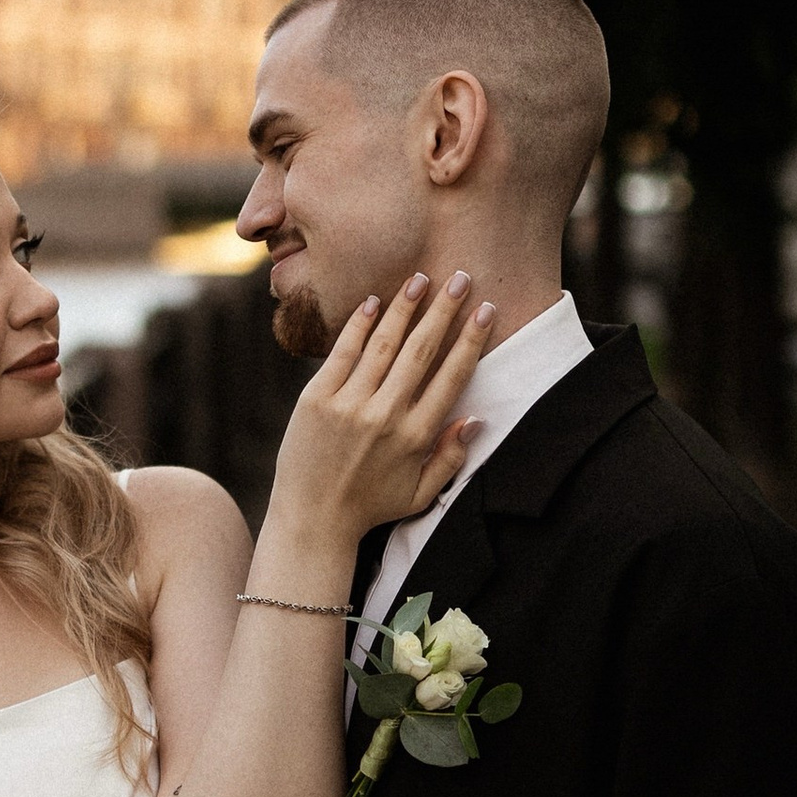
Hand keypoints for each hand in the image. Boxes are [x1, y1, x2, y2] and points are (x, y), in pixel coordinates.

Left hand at [268, 272, 494, 558]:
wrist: (311, 519)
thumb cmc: (370, 506)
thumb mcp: (420, 494)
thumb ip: (451, 458)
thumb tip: (476, 418)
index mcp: (416, 437)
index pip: (451, 375)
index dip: (471, 339)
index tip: (485, 309)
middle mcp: (385, 416)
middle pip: (421, 350)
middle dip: (444, 310)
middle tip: (460, 277)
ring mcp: (349, 405)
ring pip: (383, 344)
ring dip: (404, 307)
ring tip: (421, 279)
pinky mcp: (316, 399)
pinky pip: (342, 353)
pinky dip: (359, 326)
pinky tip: (374, 301)